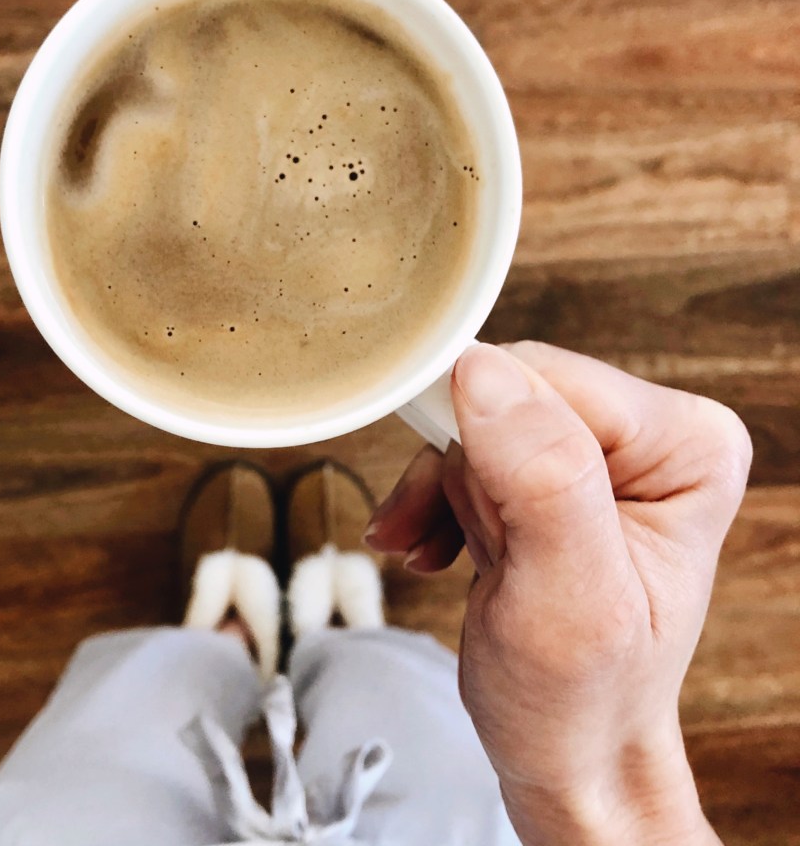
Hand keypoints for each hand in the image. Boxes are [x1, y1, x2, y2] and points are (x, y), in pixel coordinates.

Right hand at [365, 342, 750, 845]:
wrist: (570, 750)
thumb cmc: (583, 699)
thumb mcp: (567, 601)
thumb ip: (539, 477)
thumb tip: (481, 371)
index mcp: (687, 445)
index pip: (548, 380)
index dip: (488, 443)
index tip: (482, 522)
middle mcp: (651, 435)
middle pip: (507, 394)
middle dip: (468, 475)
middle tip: (483, 550)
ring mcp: (600, 452)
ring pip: (474, 421)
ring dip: (444, 493)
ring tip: (457, 556)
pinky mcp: (554, 471)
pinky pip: (465, 447)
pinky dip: (436, 501)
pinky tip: (438, 548)